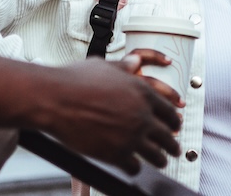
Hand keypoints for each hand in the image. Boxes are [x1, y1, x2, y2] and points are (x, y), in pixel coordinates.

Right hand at [43, 52, 183, 173]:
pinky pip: (135, 167)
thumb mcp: (103, 66)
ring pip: (156, 155)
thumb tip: (135, 62)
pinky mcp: (116, 154)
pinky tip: (133, 166)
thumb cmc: (74, 80)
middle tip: (173, 148)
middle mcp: (141, 116)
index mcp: (141, 93)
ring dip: (160, 159)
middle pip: (168, 136)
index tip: (174, 126)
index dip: (174, 121)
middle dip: (173, 144)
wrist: (55, 99)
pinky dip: (135, 167)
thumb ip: (123, 67)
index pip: (169, 111)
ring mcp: (130, 137)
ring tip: (160, 161)